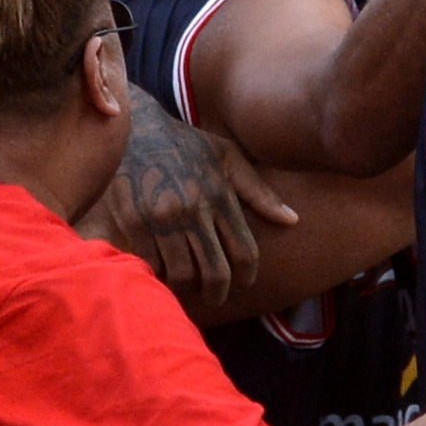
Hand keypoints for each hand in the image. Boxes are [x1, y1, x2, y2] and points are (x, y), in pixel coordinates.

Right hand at [83, 101, 295, 317]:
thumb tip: (292, 221)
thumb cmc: (186, 144)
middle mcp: (193, 210)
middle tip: (216, 298)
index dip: (247, 276)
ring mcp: (162, 218)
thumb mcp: (227, 157)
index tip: (244, 282)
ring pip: (182, 274)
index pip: (244, 252)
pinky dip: (158, 274)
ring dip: (187, 288)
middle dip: (219, 293)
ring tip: (188, 287)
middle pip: (215, 272)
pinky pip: (151, 264)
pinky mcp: (133, 222)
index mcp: (220, 196)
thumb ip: (259, 192)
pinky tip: (161, 271)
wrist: (134, 127)